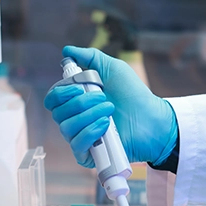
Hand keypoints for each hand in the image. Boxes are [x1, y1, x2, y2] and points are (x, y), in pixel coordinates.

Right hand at [43, 46, 178, 167]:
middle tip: (104, 97)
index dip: (62, 92)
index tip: (79, 86)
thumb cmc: (134, 95)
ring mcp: (81, 138)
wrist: (152, 119)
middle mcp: (75, 120)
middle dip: (81, 102)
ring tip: (110, 110)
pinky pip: (76, 145)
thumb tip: (67, 50)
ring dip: (89, 115)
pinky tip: (105, 125)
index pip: (52, 99)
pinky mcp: (89, 155)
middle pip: (58, 113)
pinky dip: (90, 132)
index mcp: (76, 101)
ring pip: (66, 128)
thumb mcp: (113, 69)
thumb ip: (89, 57)